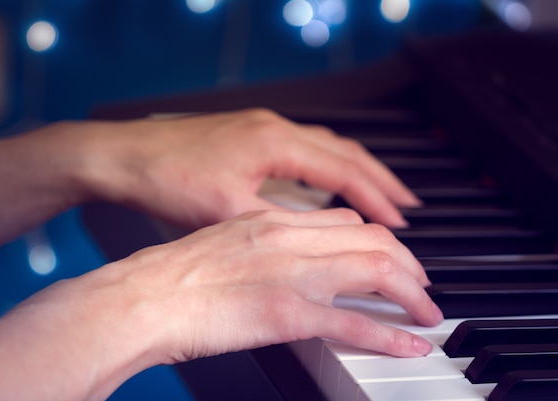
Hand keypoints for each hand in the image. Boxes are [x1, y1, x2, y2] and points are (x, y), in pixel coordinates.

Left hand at [81, 108, 420, 228]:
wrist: (124, 155)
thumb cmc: (166, 178)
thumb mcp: (226, 211)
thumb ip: (275, 224)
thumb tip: (309, 242)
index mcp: (274, 143)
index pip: (344, 170)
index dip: (377, 198)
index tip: (401, 221)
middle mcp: (275, 128)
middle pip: (347, 151)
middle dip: (382, 180)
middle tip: (410, 205)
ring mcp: (262, 127)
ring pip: (328, 146)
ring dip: (358, 170)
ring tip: (382, 193)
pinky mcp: (249, 133)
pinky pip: (306, 146)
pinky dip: (329, 165)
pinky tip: (330, 181)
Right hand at [118, 208, 442, 364]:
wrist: (139, 297)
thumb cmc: (169, 276)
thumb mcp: (221, 243)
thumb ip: (260, 245)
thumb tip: (286, 259)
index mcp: (270, 221)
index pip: (345, 221)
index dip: (379, 239)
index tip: (390, 258)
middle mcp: (287, 239)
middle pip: (372, 239)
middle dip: (409, 264)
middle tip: (421, 286)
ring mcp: (290, 275)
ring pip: (376, 271)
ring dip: (411, 294)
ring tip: (427, 313)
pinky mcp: (286, 314)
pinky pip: (355, 323)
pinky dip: (391, 334)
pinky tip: (411, 344)